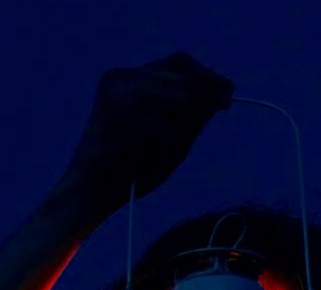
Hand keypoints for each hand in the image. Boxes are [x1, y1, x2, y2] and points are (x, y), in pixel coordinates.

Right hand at [54, 53, 234, 224]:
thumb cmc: (130, 172)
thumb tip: (223, 95)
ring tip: (174, 141)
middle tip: (224, 105)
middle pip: (180, 68)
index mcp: (130, 80)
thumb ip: (193, 117)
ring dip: (185, 118)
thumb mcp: (170, 140)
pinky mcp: (117, 111)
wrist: (92, 195)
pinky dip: (168, 138)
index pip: (178, 64)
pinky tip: (160, 151)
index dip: (208, 75)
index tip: (228, 92)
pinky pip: (162, 121)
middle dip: (205, 87)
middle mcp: (121, 77)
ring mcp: (117, 91)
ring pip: (175, 92)